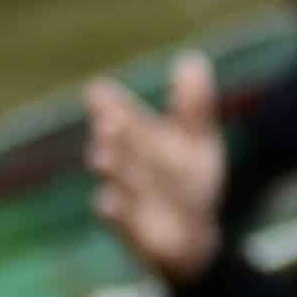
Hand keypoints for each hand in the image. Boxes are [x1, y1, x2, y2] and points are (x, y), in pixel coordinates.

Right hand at [82, 53, 230, 288]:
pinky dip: (116, 213)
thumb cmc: (189, 184)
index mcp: (140, 140)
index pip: (122, 116)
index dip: (110, 104)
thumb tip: (192, 59)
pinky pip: (124, 224)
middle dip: (113, 135)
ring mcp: (131, 200)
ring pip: (118, 182)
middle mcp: (129, 167)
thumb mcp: (198, 141)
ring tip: (103, 155)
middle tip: (108, 120)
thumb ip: (194, 105)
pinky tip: (108, 202)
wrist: (196, 237)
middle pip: (119, 148)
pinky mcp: (137, 234)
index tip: (97, 90)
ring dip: (111, 169)